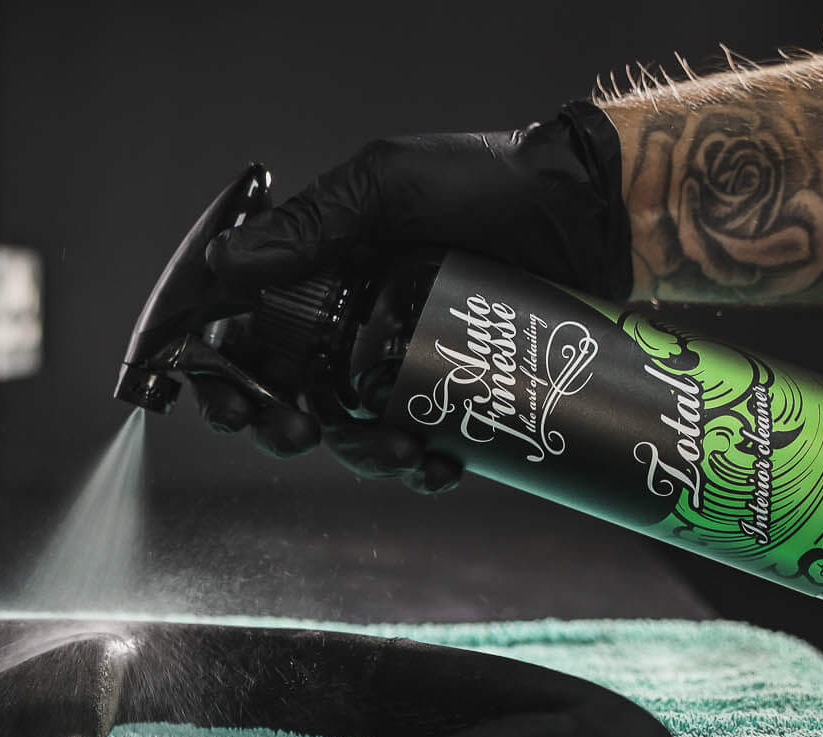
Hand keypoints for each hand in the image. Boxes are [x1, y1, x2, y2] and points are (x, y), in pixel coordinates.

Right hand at [194, 100, 629, 484]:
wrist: (598, 216)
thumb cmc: (495, 182)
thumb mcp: (390, 185)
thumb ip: (310, 223)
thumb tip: (224, 263)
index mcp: (320, 273)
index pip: (247, 335)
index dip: (224, 377)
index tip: (233, 402)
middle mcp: (352, 322)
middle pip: (287, 396)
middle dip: (281, 427)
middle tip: (298, 431)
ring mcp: (402, 361)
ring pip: (352, 432)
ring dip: (359, 455)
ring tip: (399, 452)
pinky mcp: (452, 393)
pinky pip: (419, 446)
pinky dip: (421, 468)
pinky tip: (440, 466)